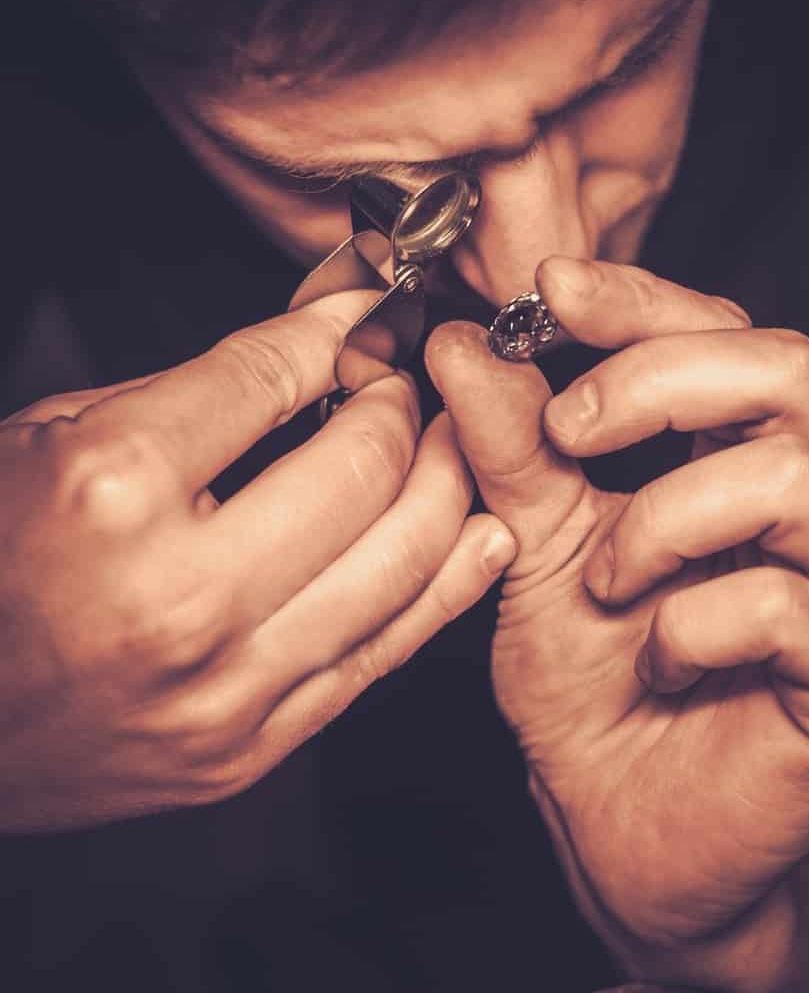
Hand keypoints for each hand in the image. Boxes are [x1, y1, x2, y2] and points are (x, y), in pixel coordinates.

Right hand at [0, 291, 514, 831]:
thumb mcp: (62, 438)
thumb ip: (207, 390)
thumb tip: (328, 335)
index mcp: (112, 493)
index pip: (273, 378)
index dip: (338, 332)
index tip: (368, 319)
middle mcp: (181, 598)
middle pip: (365, 471)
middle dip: (405, 409)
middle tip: (406, 388)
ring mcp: (225, 689)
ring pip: (402, 565)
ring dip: (448, 486)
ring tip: (453, 447)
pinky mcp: (250, 750)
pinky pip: (382, 654)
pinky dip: (448, 585)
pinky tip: (484, 536)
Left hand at [425, 258, 808, 989]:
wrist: (622, 827)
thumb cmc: (591, 684)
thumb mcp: (535, 546)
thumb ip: (512, 447)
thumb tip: (468, 344)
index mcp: (755, 458)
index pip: (728, 334)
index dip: (644, 298)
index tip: (551, 287)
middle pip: (787, 368)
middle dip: (654, 382)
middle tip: (566, 434)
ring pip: (792, 476)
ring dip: (660, 521)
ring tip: (605, 583)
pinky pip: (791, 605)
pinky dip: (689, 626)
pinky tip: (657, 663)